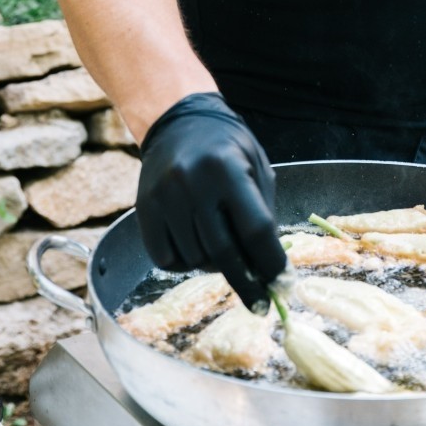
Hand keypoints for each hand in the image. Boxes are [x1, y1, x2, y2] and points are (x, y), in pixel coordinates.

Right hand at [136, 92, 285, 310]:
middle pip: (223, 252)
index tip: (281, 286)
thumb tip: (269, 268)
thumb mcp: (255, 165)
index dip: (270, 263)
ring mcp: (164, 197)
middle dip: (246, 283)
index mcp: (227, 169)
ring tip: (224, 251)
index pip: (255, 229)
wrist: (178, 121)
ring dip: (215, 267)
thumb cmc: (226, 146)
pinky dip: (185, 263)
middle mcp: (192, 183)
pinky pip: (166, 258)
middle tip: (260, 303)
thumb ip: (262, 212)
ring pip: (195, 259)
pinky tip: (196, 247)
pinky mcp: (144, 209)